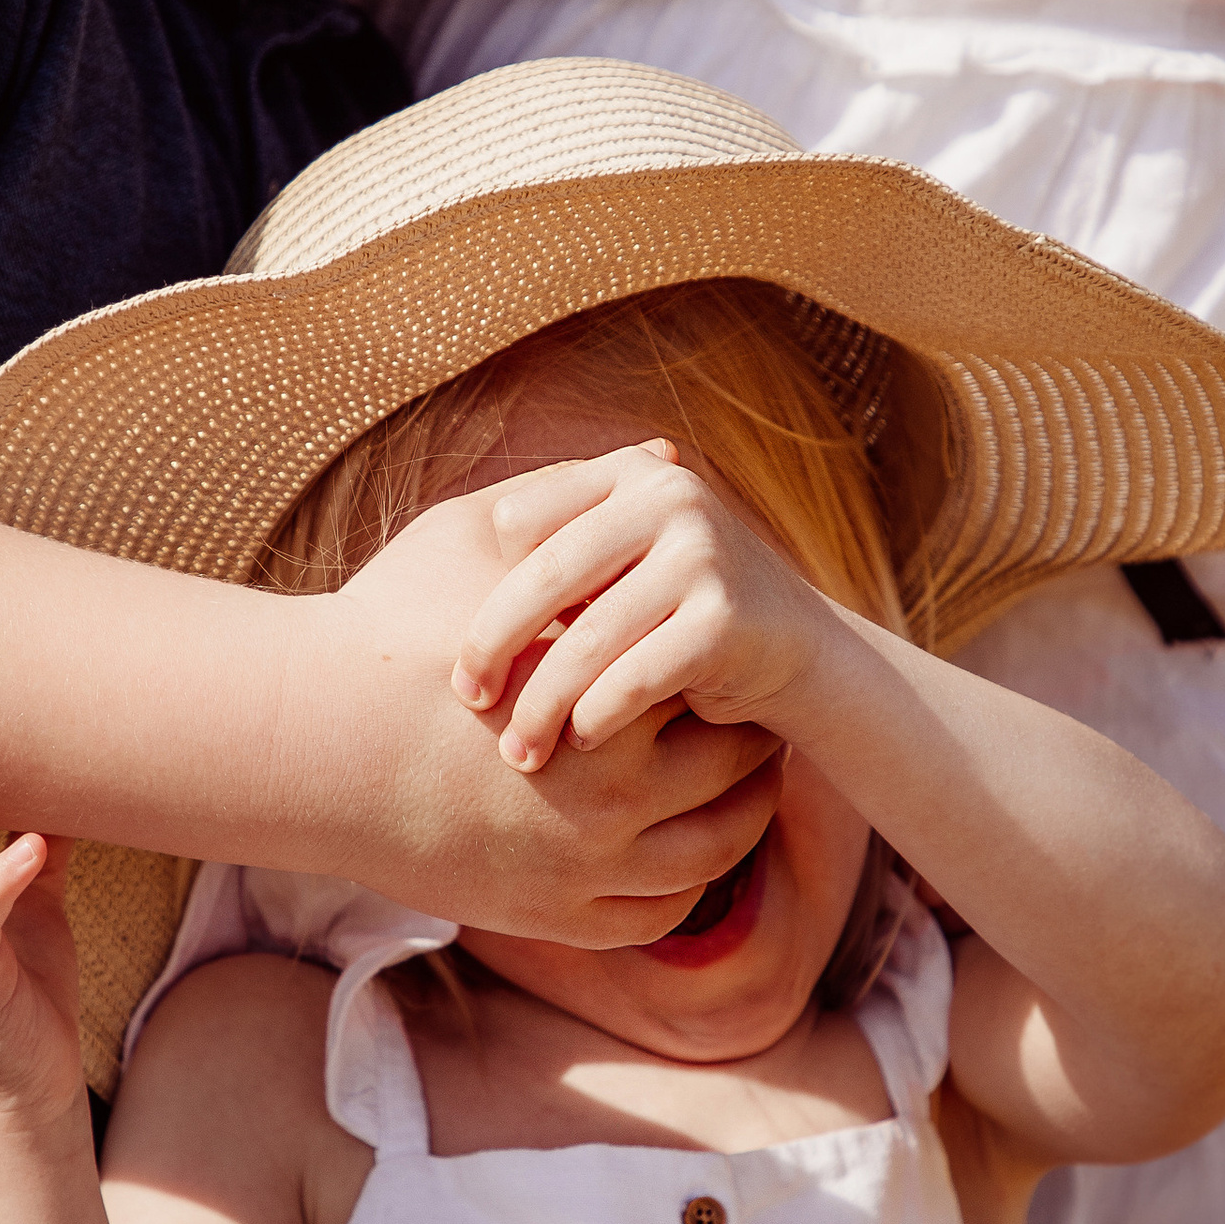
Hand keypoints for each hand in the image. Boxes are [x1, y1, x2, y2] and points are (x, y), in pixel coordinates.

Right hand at [311, 473, 785, 939]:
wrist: (301, 744)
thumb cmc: (382, 630)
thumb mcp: (472, 536)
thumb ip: (573, 498)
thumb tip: (659, 456)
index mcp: (610, 704)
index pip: (718, 686)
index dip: (729, 663)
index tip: (732, 649)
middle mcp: (613, 801)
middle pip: (735, 777)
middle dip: (750, 745)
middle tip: (754, 719)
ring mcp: (582, 870)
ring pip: (712, 859)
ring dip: (738, 821)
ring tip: (736, 788)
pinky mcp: (549, 916)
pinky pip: (654, 918)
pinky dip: (684, 891)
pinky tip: (680, 851)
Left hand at [448, 441, 837, 771]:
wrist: (797, 652)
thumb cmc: (678, 612)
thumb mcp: (621, 563)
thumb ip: (553, 544)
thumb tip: (427, 572)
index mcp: (627, 473)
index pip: (518, 522)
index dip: (482, 587)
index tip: (458, 648)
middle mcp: (667, 496)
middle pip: (542, 576)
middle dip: (493, 647)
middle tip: (466, 700)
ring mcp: (702, 554)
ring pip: (586, 637)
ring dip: (542, 703)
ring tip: (517, 750)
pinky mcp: (726, 618)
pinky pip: (637, 677)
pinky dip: (598, 716)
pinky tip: (579, 744)